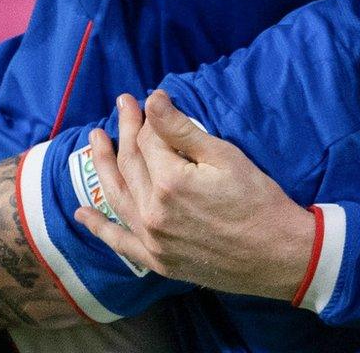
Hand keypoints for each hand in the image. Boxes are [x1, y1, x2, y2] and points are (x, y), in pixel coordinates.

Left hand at [73, 91, 315, 301]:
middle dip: (125, 130)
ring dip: (103, 164)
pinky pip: (119, 241)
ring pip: (117, 195)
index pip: (148, 140)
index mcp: (169, 182)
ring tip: (95, 139)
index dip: (149, 118)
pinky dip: (99, 226)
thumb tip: (152, 98)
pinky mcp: (157, 260)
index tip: (151, 102)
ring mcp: (152, 239)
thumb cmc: (258, 201)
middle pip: (130, 163)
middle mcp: (152, 212)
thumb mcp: (224, 157)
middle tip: (123, 105)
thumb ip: (182, 128)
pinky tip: (82, 213)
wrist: (278, 255)